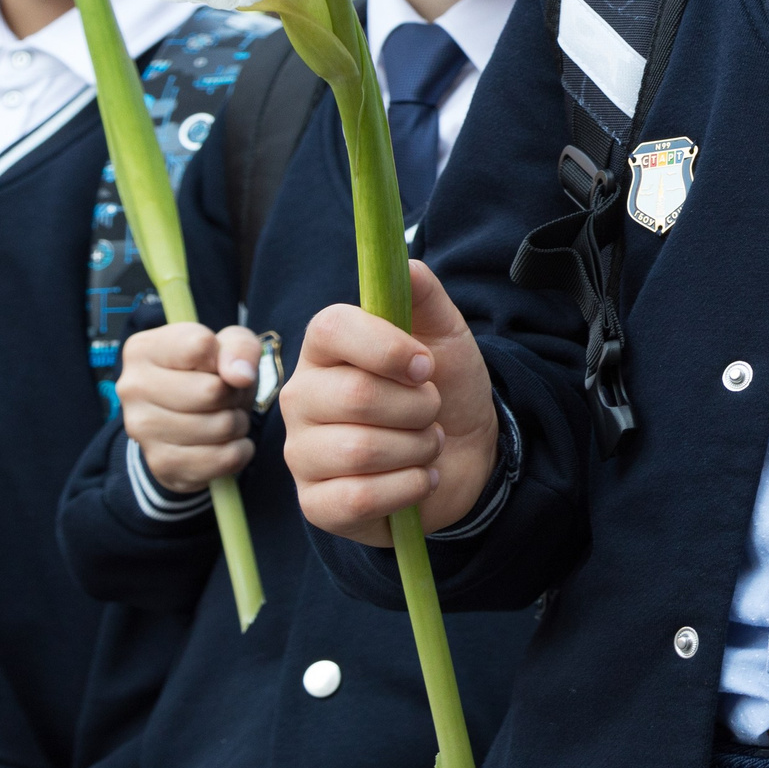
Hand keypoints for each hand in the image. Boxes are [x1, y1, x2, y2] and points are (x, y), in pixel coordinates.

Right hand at [118, 322, 260, 491]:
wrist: (189, 420)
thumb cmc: (210, 373)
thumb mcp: (230, 346)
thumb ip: (240, 347)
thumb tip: (240, 376)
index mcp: (142, 350)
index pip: (200, 347)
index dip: (225, 358)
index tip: (218, 366)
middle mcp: (133, 388)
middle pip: (212, 391)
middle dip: (235, 394)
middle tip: (227, 396)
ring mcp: (141, 429)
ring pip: (221, 426)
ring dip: (238, 423)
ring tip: (224, 417)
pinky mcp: (161, 463)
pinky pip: (224, 458)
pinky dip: (239, 450)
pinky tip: (225, 442)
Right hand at [281, 262, 497, 546]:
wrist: (467, 453)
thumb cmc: (444, 388)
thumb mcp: (445, 335)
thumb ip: (423, 295)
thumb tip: (404, 263)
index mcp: (325, 350)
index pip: (331, 329)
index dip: (386, 347)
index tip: (425, 365)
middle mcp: (302, 398)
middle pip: (356, 397)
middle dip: (418, 407)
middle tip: (431, 410)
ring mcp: (303, 453)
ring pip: (361, 450)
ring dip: (418, 449)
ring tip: (426, 444)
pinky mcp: (316, 503)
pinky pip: (359, 498)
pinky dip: (409, 487)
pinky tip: (419, 478)